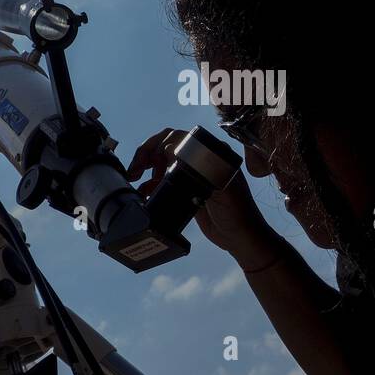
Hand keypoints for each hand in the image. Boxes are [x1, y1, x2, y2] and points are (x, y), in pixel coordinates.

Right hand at [126, 127, 278, 266]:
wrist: (240, 237)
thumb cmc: (237, 211)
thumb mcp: (222, 187)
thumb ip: (201, 169)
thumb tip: (172, 152)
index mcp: (210, 152)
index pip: (177, 137)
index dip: (156, 145)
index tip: (145, 164)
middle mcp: (199, 159)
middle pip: (165, 146)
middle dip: (146, 154)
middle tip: (134, 171)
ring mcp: (191, 175)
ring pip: (161, 162)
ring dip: (146, 169)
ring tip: (135, 181)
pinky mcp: (185, 190)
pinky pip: (162, 180)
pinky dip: (149, 184)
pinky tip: (142, 193)